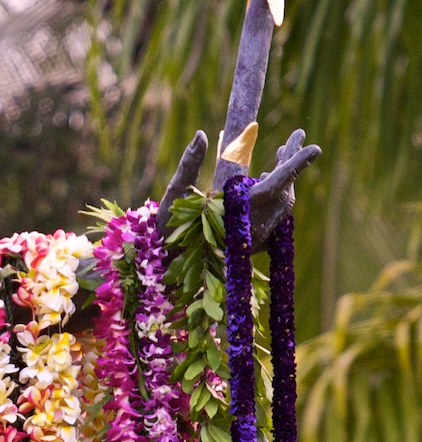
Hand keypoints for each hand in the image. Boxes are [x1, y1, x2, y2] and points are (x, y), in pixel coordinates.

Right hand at [157, 129, 320, 250]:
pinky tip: (264, 176)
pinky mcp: (257, 243)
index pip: (273, 187)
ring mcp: (257, 240)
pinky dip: (276, 191)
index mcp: (234, 218)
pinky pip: (275, 213)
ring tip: (282, 150)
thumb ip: (189, 164)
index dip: (294, 166)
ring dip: (285, 177)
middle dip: (291, 163)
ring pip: (282, 203)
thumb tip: (201, 135)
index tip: (314, 147)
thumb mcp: (174, 195)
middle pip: (283, 192)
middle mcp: (251, 231)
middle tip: (298, 135)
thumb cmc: (167, 231)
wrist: (168, 267)